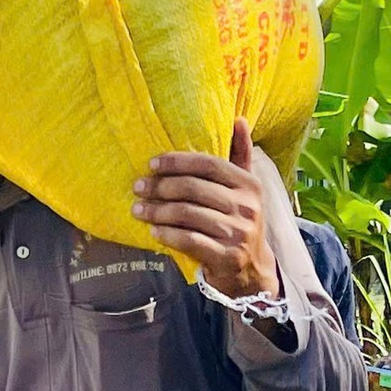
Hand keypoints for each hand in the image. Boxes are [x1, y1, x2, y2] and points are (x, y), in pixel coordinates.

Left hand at [135, 118, 278, 301]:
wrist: (252, 270)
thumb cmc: (239, 222)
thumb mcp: (246, 190)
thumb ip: (240, 155)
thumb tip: (239, 119)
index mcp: (249, 185)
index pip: (209, 164)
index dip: (178, 162)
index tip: (152, 164)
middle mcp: (246, 207)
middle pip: (193, 188)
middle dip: (160, 187)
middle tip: (138, 187)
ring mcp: (237, 234)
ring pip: (187, 214)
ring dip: (157, 211)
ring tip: (138, 210)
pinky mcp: (226, 257)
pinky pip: (189, 240)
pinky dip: (167, 234)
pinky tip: (154, 231)